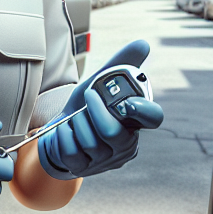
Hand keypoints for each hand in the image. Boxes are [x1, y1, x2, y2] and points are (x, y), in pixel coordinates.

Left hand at [37, 40, 163, 179]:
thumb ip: (119, 65)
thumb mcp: (99, 84)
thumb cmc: (86, 107)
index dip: (144, 111)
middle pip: (113, 132)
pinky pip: (71, 151)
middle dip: (95, 111)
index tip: (128, 101)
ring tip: (74, 117)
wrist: (59, 131)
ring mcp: (105, 161)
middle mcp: (125, 145)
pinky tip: (64, 130)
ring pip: (90, 142)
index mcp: (135, 123)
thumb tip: (143, 44)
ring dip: (76, 122)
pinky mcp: (84, 169)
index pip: (153, 118)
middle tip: (87, 96)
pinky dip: (63, 135)